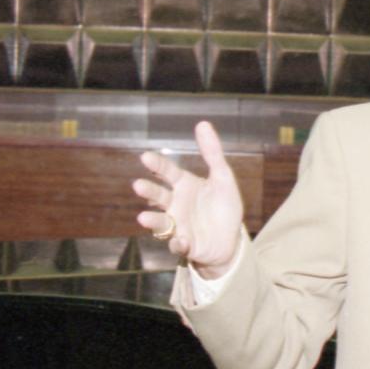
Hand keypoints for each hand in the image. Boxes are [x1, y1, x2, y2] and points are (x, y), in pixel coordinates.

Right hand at [132, 121, 242, 276]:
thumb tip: (202, 123)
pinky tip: (182, 241)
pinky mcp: (184, 244)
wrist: (231, 239)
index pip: (167, 172)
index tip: (145, 157)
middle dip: (148, 191)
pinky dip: (178, 243)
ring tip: (143, 218)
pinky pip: (177, 245)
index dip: (157, 165)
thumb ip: (212, 152)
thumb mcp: (223, 177)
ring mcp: (177, 225)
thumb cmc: (224, 206)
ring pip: (160, 222)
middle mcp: (175, 204)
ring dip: (152, 220)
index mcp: (184, 185)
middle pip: (158, 196)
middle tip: (138, 186)